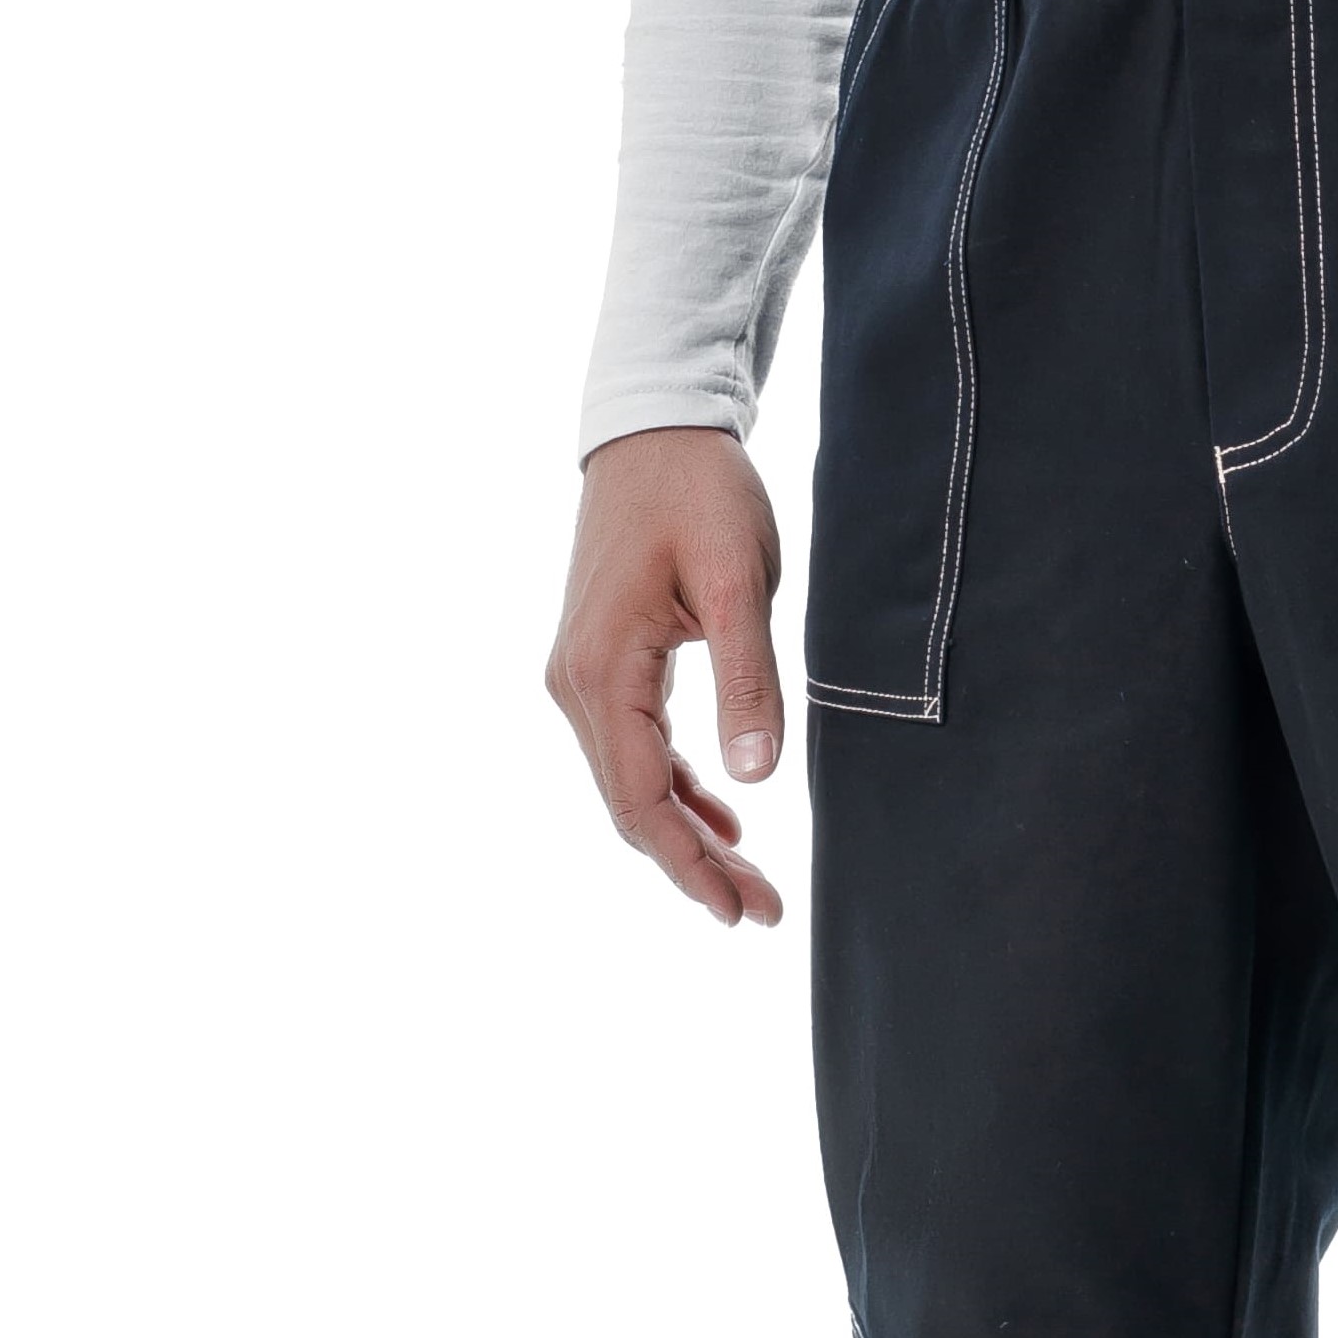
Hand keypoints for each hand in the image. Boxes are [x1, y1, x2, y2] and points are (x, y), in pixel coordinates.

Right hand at [548, 427, 788, 927]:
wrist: (655, 425)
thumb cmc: (699, 492)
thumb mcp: (740, 580)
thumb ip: (747, 680)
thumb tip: (755, 780)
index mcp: (602, 672)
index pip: (642, 800)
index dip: (691, 863)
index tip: (745, 910)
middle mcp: (575, 683)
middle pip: (631, 805)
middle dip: (693, 865)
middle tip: (762, 912)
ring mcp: (582, 673)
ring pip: (631, 782)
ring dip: (687, 833)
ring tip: (749, 880)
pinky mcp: (602, 660)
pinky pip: (635, 747)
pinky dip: (676, 787)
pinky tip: (722, 816)